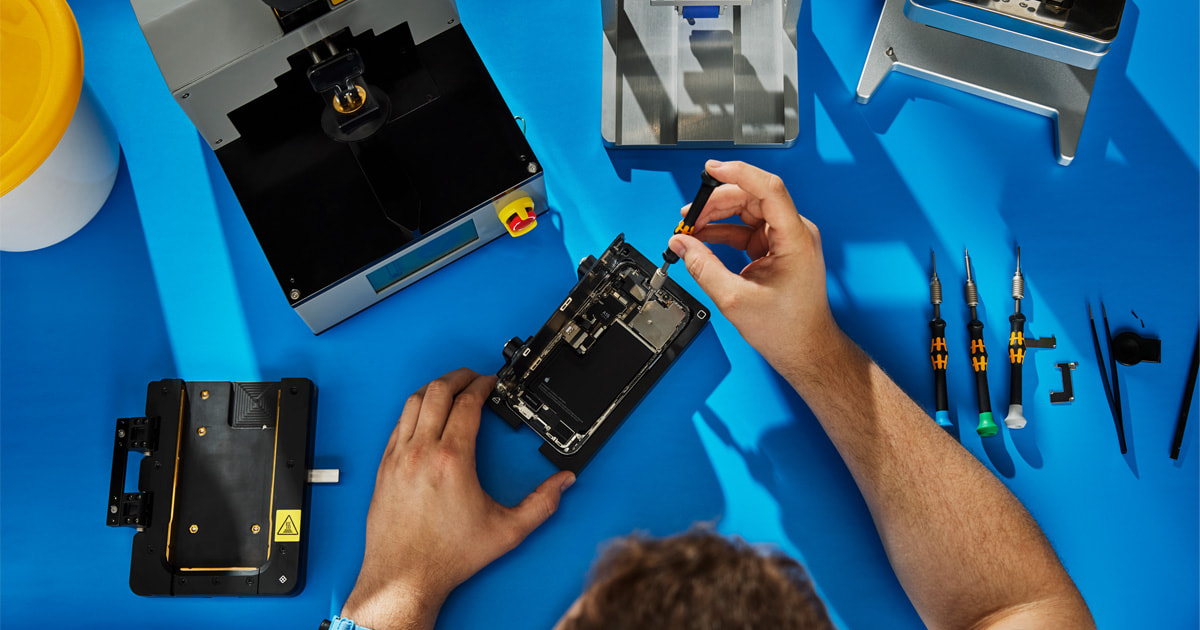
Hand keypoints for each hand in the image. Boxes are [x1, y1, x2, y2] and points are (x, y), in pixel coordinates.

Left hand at [341, 368, 575, 629]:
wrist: (404, 577)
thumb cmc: (447, 557)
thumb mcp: (507, 531)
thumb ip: (541, 504)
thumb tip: (563, 484)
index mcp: (452, 460)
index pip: (467, 404)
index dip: (482, 386)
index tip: (491, 384)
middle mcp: (421, 452)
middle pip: (437, 392)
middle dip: (458, 377)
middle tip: (473, 377)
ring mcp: (398, 458)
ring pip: (412, 403)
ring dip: (433, 388)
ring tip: (449, 388)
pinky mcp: (384, 468)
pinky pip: (397, 425)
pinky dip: (413, 411)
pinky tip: (424, 416)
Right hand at [669, 160, 844, 381]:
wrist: (805, 349)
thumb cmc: (787, 328)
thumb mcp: (735, 299)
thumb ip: (703, 267)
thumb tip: (681, 244)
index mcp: (795, 238)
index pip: (768, 189)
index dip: (738, 173)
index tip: (711, 169)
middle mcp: (794, 232)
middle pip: (752, 197)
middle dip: (716, 203)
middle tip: (687, 216)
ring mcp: (786, 239)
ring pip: (747, 211)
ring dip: (716, 217)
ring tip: (689, 228)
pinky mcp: (777, 249)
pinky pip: (747, 230)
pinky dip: (723, 232)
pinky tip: (702, 239)